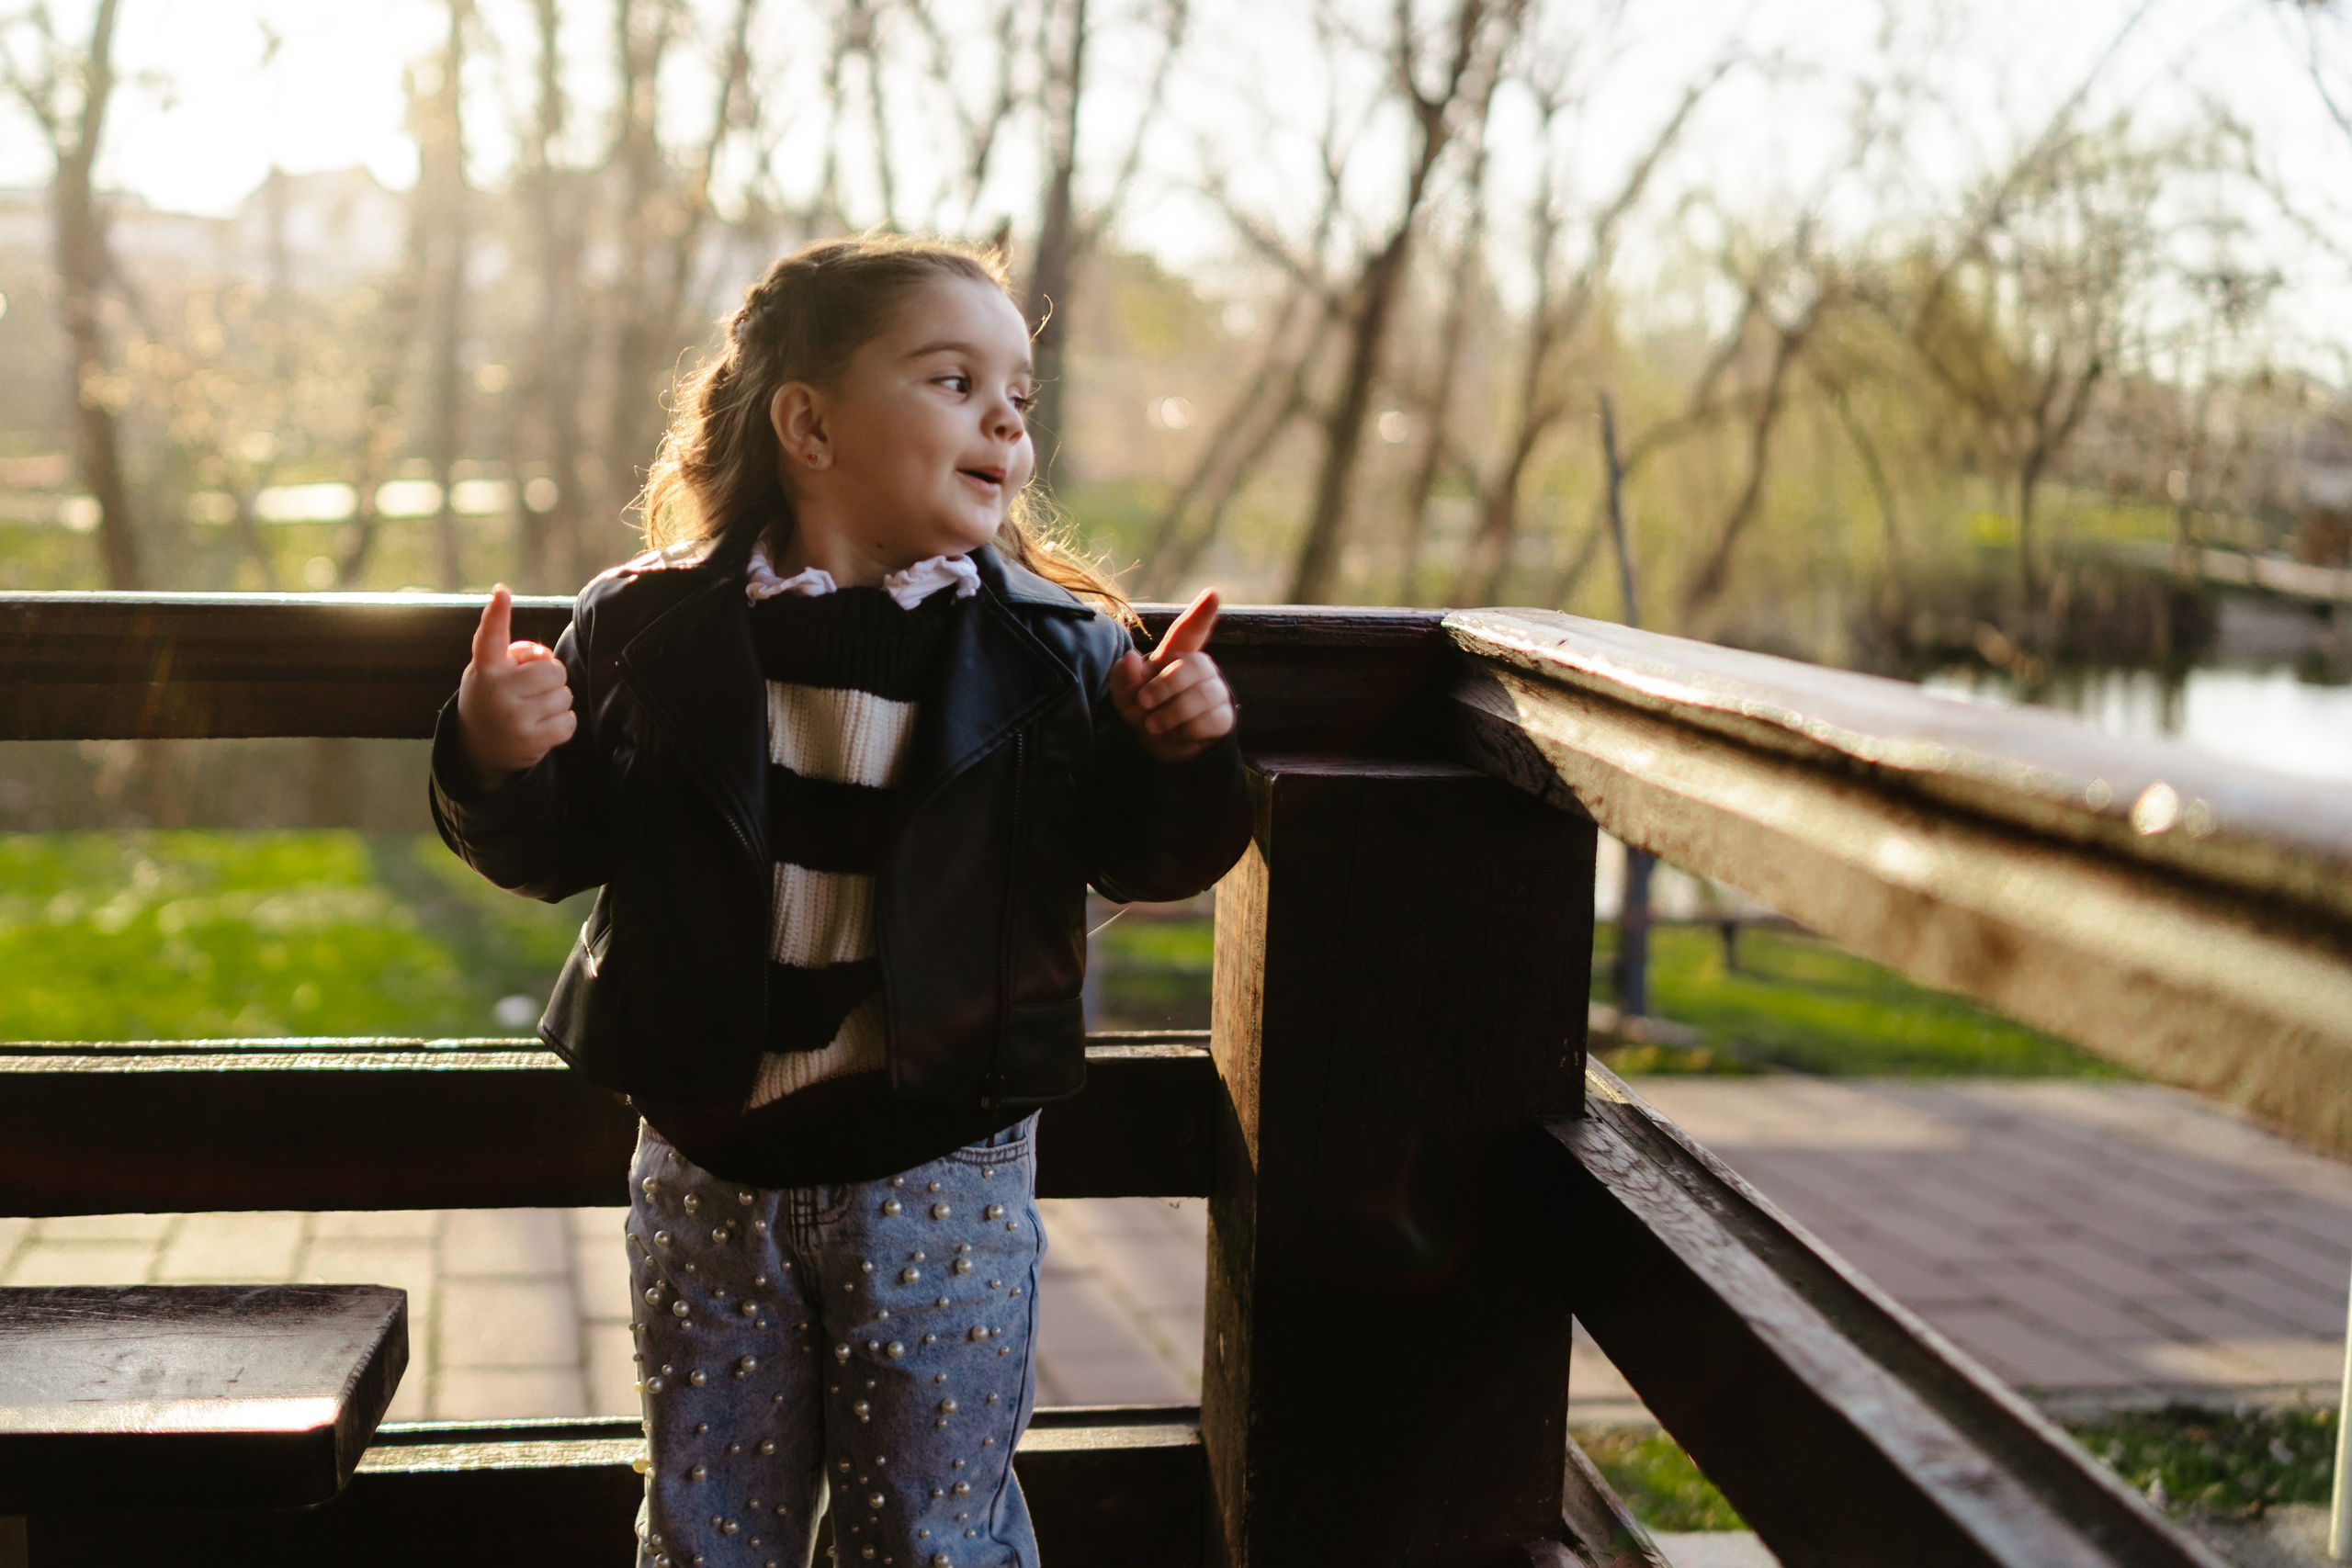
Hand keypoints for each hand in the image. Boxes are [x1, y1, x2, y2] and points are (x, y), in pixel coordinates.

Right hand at [455, 585, 575, 785]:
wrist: (480, 748)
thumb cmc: (495, 695)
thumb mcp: (492, 671)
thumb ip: (515, 654)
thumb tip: (544, 657)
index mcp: (485, 668)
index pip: (490, 637)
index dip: (497, 614)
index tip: (501, 593)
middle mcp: (496, 691)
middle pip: (553, 670)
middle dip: (552, 676)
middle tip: (534, 687)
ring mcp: (513, 718)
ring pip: (564, 696)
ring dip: (557, 700)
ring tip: (535, 708)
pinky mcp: (531, 742)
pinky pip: (569, 722)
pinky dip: (563, 722)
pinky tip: (543, 725)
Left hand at [1109, 588, 1235, 765]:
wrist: (1160, 748)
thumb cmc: (1144, 711)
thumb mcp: (1124, 696)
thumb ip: (1122, 678)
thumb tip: (1131, 658)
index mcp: (1175, 654)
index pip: (1190, 630)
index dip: (1201, 613)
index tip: (1213, 594)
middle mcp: (1200, 667)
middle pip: (1190, 666)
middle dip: (1164, 686)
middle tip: (1144, 702)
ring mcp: (1215, 690)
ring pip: (1200, 696)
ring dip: (1170, 714)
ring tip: (1153, 724)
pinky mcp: (1224, 716)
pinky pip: (1209, 720)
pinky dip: (1186, 731)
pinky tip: (1178, 733)